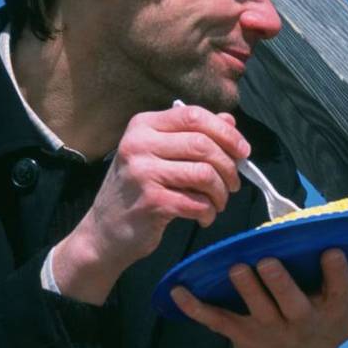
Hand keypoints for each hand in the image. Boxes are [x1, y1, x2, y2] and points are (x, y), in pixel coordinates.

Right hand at [54, 104, 249, 303]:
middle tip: (233, 184)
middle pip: (203, 144)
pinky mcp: (151, 202)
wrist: (104, 231)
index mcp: (143, 125)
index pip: (193, 115)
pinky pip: (197, 202)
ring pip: (205, 174)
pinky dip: (209, 212)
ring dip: (221, 193)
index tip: (243, 151)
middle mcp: (139, 144)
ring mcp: (142, 173)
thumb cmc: (137, 190)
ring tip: (218, 203)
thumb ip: (192, 135)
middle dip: (229, 166)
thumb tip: (229, 120)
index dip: (226, 132)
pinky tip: (204, 217)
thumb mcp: (159, 154)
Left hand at [171, 249, 347, 347]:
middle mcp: (301, 322)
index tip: (333, 253)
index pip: (338, 294)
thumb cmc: (332, 332)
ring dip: (243, 289)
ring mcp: (269, 330)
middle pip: (291, 302)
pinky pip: (216, 322)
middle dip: (279, 283)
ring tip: (234, 266)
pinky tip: (177, 292)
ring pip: (254, 308)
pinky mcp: (240, 335)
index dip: (335, 276)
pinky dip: (195, 308)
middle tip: (268, 260)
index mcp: (331, 313)